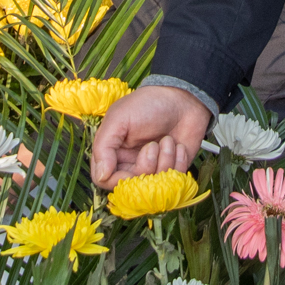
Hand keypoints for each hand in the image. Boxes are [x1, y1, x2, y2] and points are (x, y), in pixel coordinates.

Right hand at [91, 85, 210, 186]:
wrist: (183, 98)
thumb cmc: (148, 104)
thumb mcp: (119, 118)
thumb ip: (104, 146)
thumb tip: (101, 175)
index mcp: (113, 152)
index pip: (104, 180)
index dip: (118, 180)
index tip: (131, 170)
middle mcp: (131, 163)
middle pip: (132, 187)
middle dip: (145, 168)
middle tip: (152, 146)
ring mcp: (153, 167)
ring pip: (155, 185)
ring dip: (164, 161)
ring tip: (168, 140)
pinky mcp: (174, 169)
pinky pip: (174, 180)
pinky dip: (178, 162)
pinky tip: (177, 145)